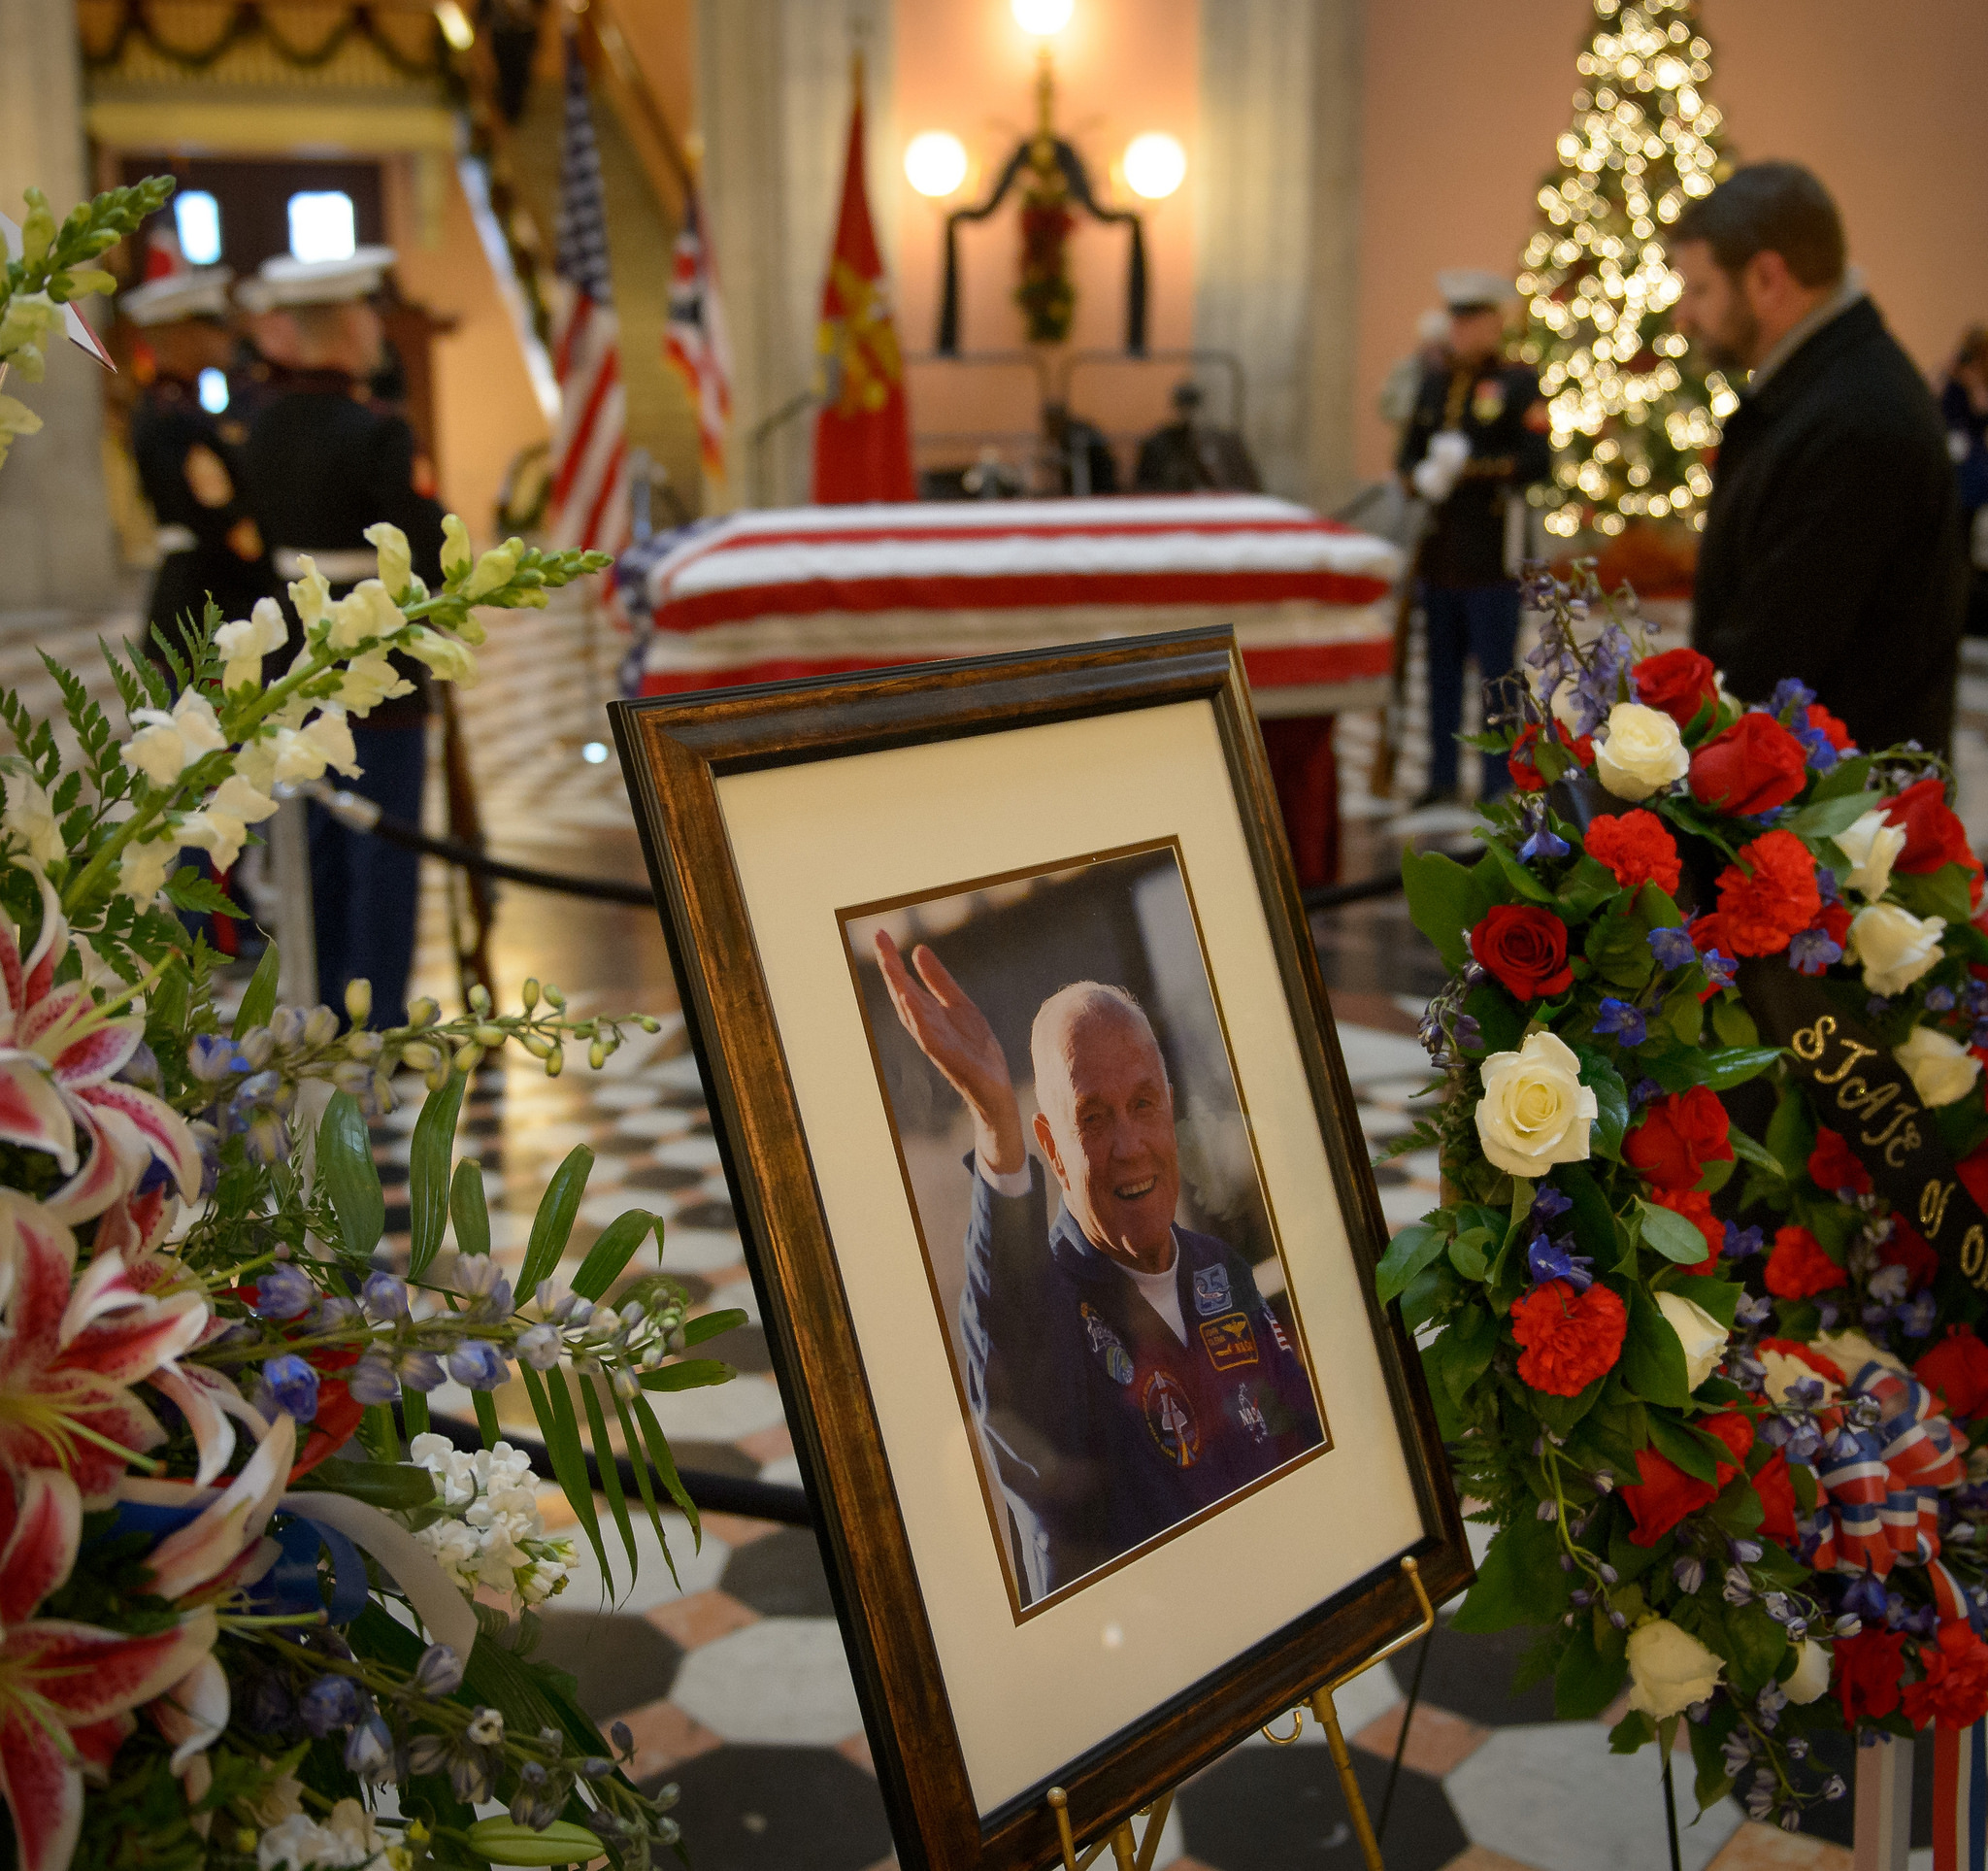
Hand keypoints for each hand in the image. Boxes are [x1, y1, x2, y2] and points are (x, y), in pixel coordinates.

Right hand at [872, 930, 1025, 1174]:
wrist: (995, 1089)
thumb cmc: (974, 1049)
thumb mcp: (961, 1007)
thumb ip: (940, 981)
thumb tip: (919, 950)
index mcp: (928, 1014)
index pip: (906, 982)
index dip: (893, 959)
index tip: (881, 932)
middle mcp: (926, 1027)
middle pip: (903, 993)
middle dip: (891, 966)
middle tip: (879, 937)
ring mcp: (936, 1044)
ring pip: (912, 1014)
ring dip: (900, 988)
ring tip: (890, 963)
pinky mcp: (950, 1060)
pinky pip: (930, 1038)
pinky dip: (918, 1020)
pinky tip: (910, 1001)